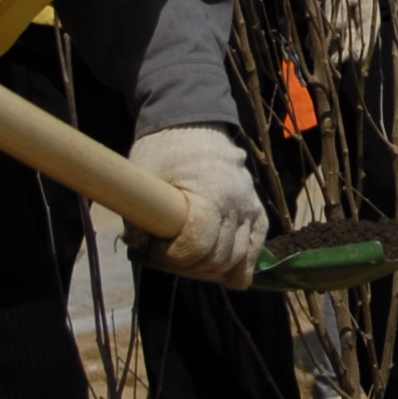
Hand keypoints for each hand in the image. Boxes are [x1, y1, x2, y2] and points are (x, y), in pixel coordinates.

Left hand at [129, 127, 266, 289]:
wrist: (193, 122)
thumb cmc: (164, 149)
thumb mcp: (142, 176)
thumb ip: (140, 216)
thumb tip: (141, 248)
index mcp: (210, 193)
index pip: (198, 246)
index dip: (172, 256)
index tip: (154, 248)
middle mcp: (238, 203)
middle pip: (218, 258)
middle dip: (188, 265)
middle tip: (167, 254)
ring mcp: (250, 207)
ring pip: (238, 259)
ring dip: (211, 269)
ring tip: (188, 258)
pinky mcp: (257, 211)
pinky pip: (255, 247)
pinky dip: (241, 266)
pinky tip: (226, 275)